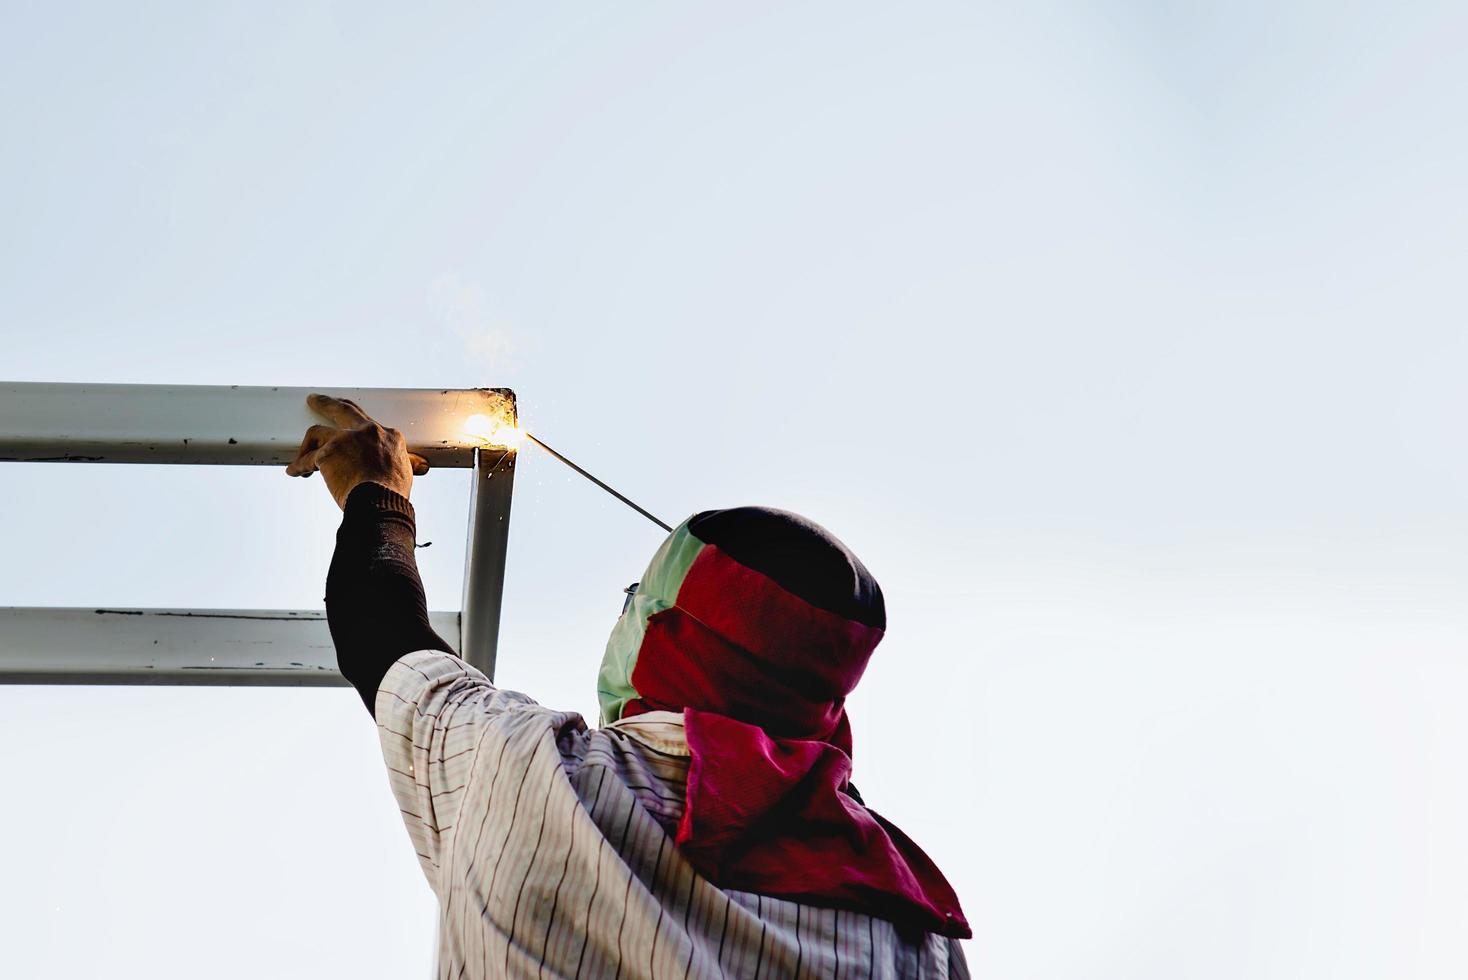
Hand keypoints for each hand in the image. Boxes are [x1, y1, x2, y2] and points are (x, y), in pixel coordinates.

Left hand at [286, 393, 430, 508]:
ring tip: (300, 453)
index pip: (368, 423)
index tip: (349, 429)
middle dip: (327, 403)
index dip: (356, 425)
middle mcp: (367, 432)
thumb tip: (419, 465)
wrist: (380, 503)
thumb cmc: (393, 494)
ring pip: (318, 433)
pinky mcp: (327, 453)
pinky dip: (299, 467)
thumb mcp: (405, 473)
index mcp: (388, 436)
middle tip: (316, 400)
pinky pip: (308, 459)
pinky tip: (294, 472)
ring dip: (307, 444)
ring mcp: (345, 440)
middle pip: (342, 409)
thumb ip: (404, 464)